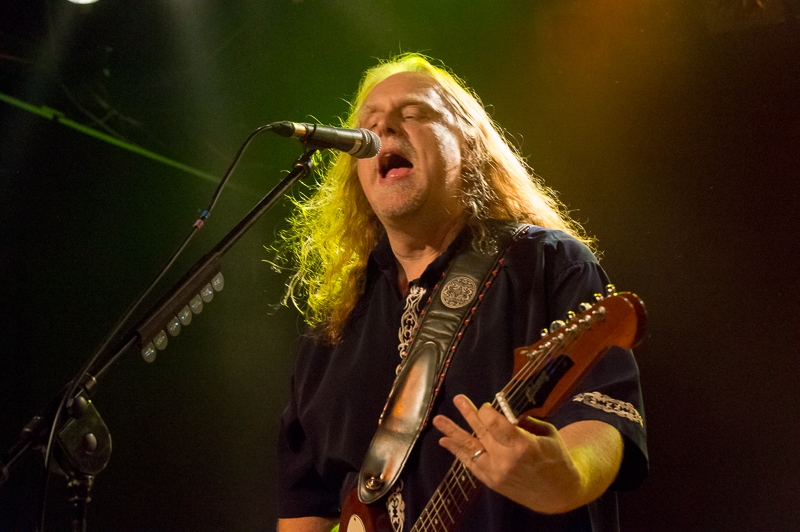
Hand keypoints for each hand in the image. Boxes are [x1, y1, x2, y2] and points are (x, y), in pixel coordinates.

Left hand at [432, 394, 620, 513]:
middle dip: (468, 414)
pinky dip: (457, 451)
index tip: (487, 406)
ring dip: (453, 432)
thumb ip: (524, 422)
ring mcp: (496, 472)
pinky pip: (470, 463)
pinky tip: (445, 441)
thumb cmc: (556, 459)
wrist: (557, 493)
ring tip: (438, 420)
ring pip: (470, 447)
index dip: (487, 411)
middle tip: (458, 399)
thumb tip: (505, 409)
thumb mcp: (546, 434)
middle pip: (481, 432)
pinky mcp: (491, 481)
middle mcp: (506, 460)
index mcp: (523, 446)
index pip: (495, 423)